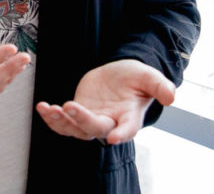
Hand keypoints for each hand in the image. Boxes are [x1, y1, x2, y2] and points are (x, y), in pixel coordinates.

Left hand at [35, 59, 174, 144]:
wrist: (120, 74)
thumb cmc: (136, 78)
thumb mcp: (149, 77)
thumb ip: (160, 86)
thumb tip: (171, 97)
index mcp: (129, 118)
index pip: (127, 130)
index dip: (121, 134)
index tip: (114, 137)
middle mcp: (110, 123)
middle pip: (95, 129)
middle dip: (82, 120)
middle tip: (70, 106)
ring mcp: (92, 120)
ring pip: (74, 129)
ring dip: (61, 121)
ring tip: (49, 108)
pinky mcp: (78, 114)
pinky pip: (63, 122)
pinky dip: (51, 117)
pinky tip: (42, 107)